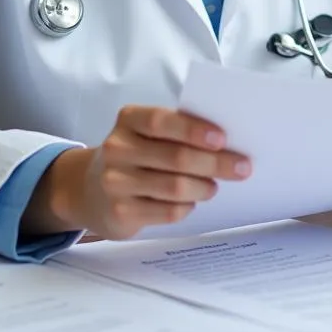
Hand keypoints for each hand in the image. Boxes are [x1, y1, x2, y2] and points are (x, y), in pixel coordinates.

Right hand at [29, 106, 250, 239]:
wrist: (89, 189)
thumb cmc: (134, 154)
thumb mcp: (145, 134)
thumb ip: (176, 131)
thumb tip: (226, 142)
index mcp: (128, 120)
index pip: (161, 121)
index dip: (193, 129)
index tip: (223, 138)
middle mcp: (117, 148)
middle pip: (175, 157)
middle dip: (214, 162)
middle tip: (242, 167)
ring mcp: (115, 182)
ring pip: (174, 186)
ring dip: (204, 186)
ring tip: (214, 186)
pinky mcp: (120, 211)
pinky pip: (167, 211)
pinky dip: (187, 206)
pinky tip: (191, 200)